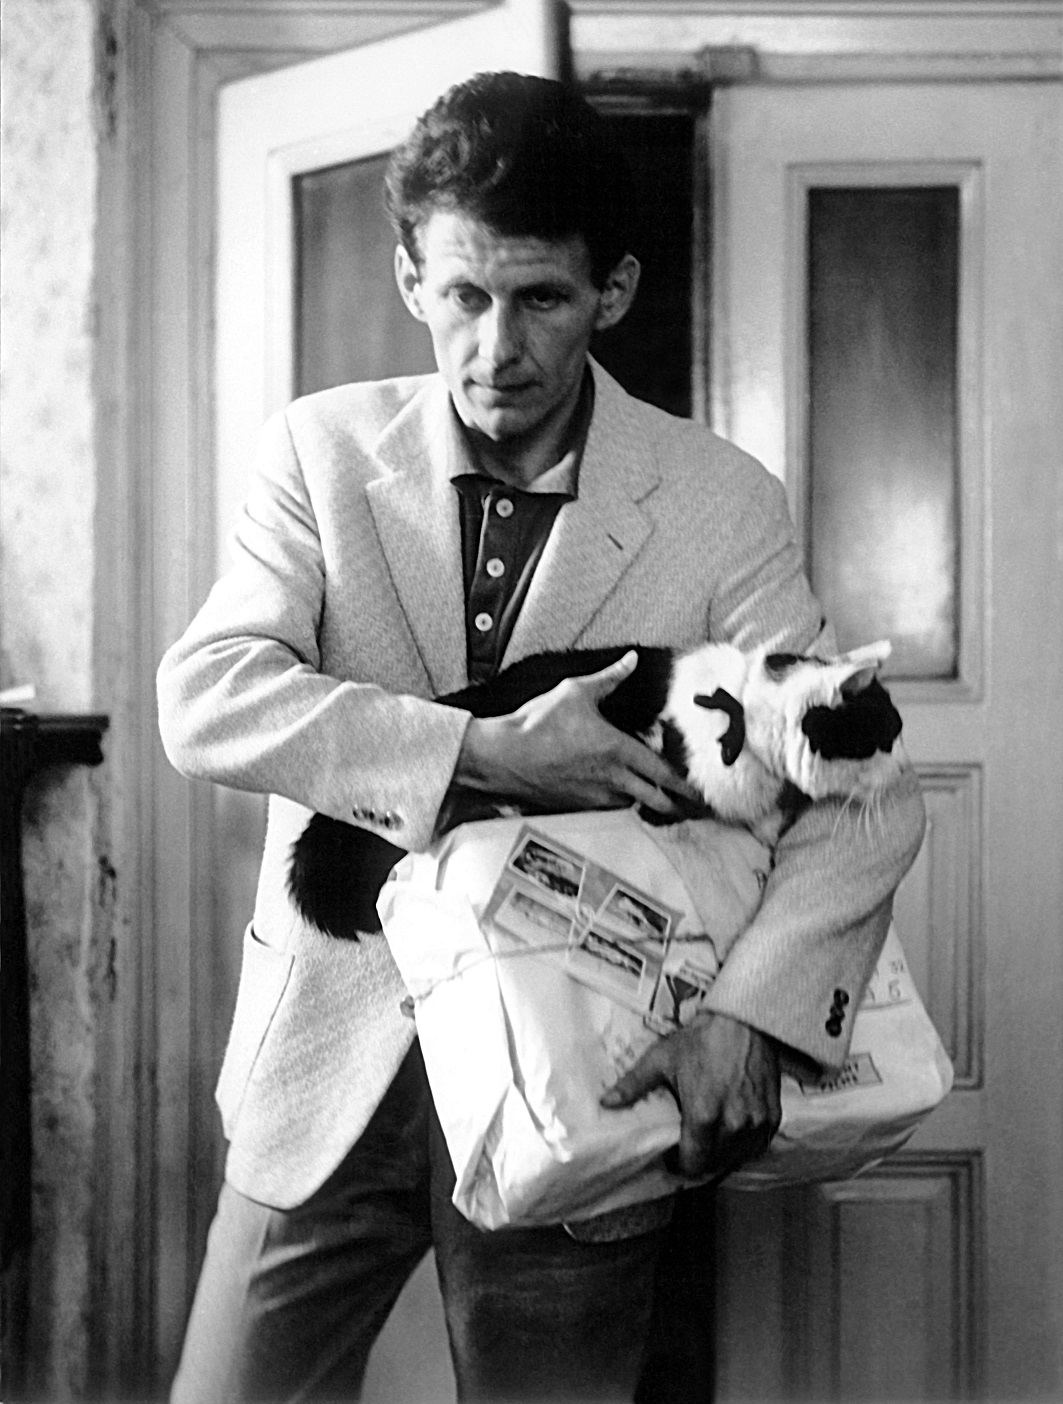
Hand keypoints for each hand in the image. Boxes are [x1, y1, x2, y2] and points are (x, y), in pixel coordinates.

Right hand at [455, 650, 698, 818]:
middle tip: (693, 807)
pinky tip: (620, 795)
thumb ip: (608, 678)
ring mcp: (594, 795)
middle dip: (677, 804)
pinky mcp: (576, 804)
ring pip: (633, 804)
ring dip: (647, 802)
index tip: (700, 792)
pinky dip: (620, 802)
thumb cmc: (537, 723)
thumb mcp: (575, 692)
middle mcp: (611, 777)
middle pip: (656, 800)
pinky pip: (608, 806)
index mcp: (617, 750)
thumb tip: (630, 660)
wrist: (503, 756)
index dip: (685, 785)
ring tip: (661, 799)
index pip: (662, 773)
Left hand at [600, 1012, 781, 1180]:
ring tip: (711, 1137)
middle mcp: (733, 1126)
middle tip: (690, 1143)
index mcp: (703, 1116)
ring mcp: (756, 1123)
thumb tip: (605, 1103)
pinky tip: (733, 1130)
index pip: (693, 1164)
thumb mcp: (661, 1058)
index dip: (680, 1163)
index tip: (674, 1154)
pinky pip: (758, 1145)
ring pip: (737, 1158)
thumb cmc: (701, 1039)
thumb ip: (633, 1085)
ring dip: (723, 1154)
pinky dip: (745, 1144)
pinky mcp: (773, 1116)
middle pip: (715, 1164)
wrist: (743, 1020)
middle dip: (700, 1158)